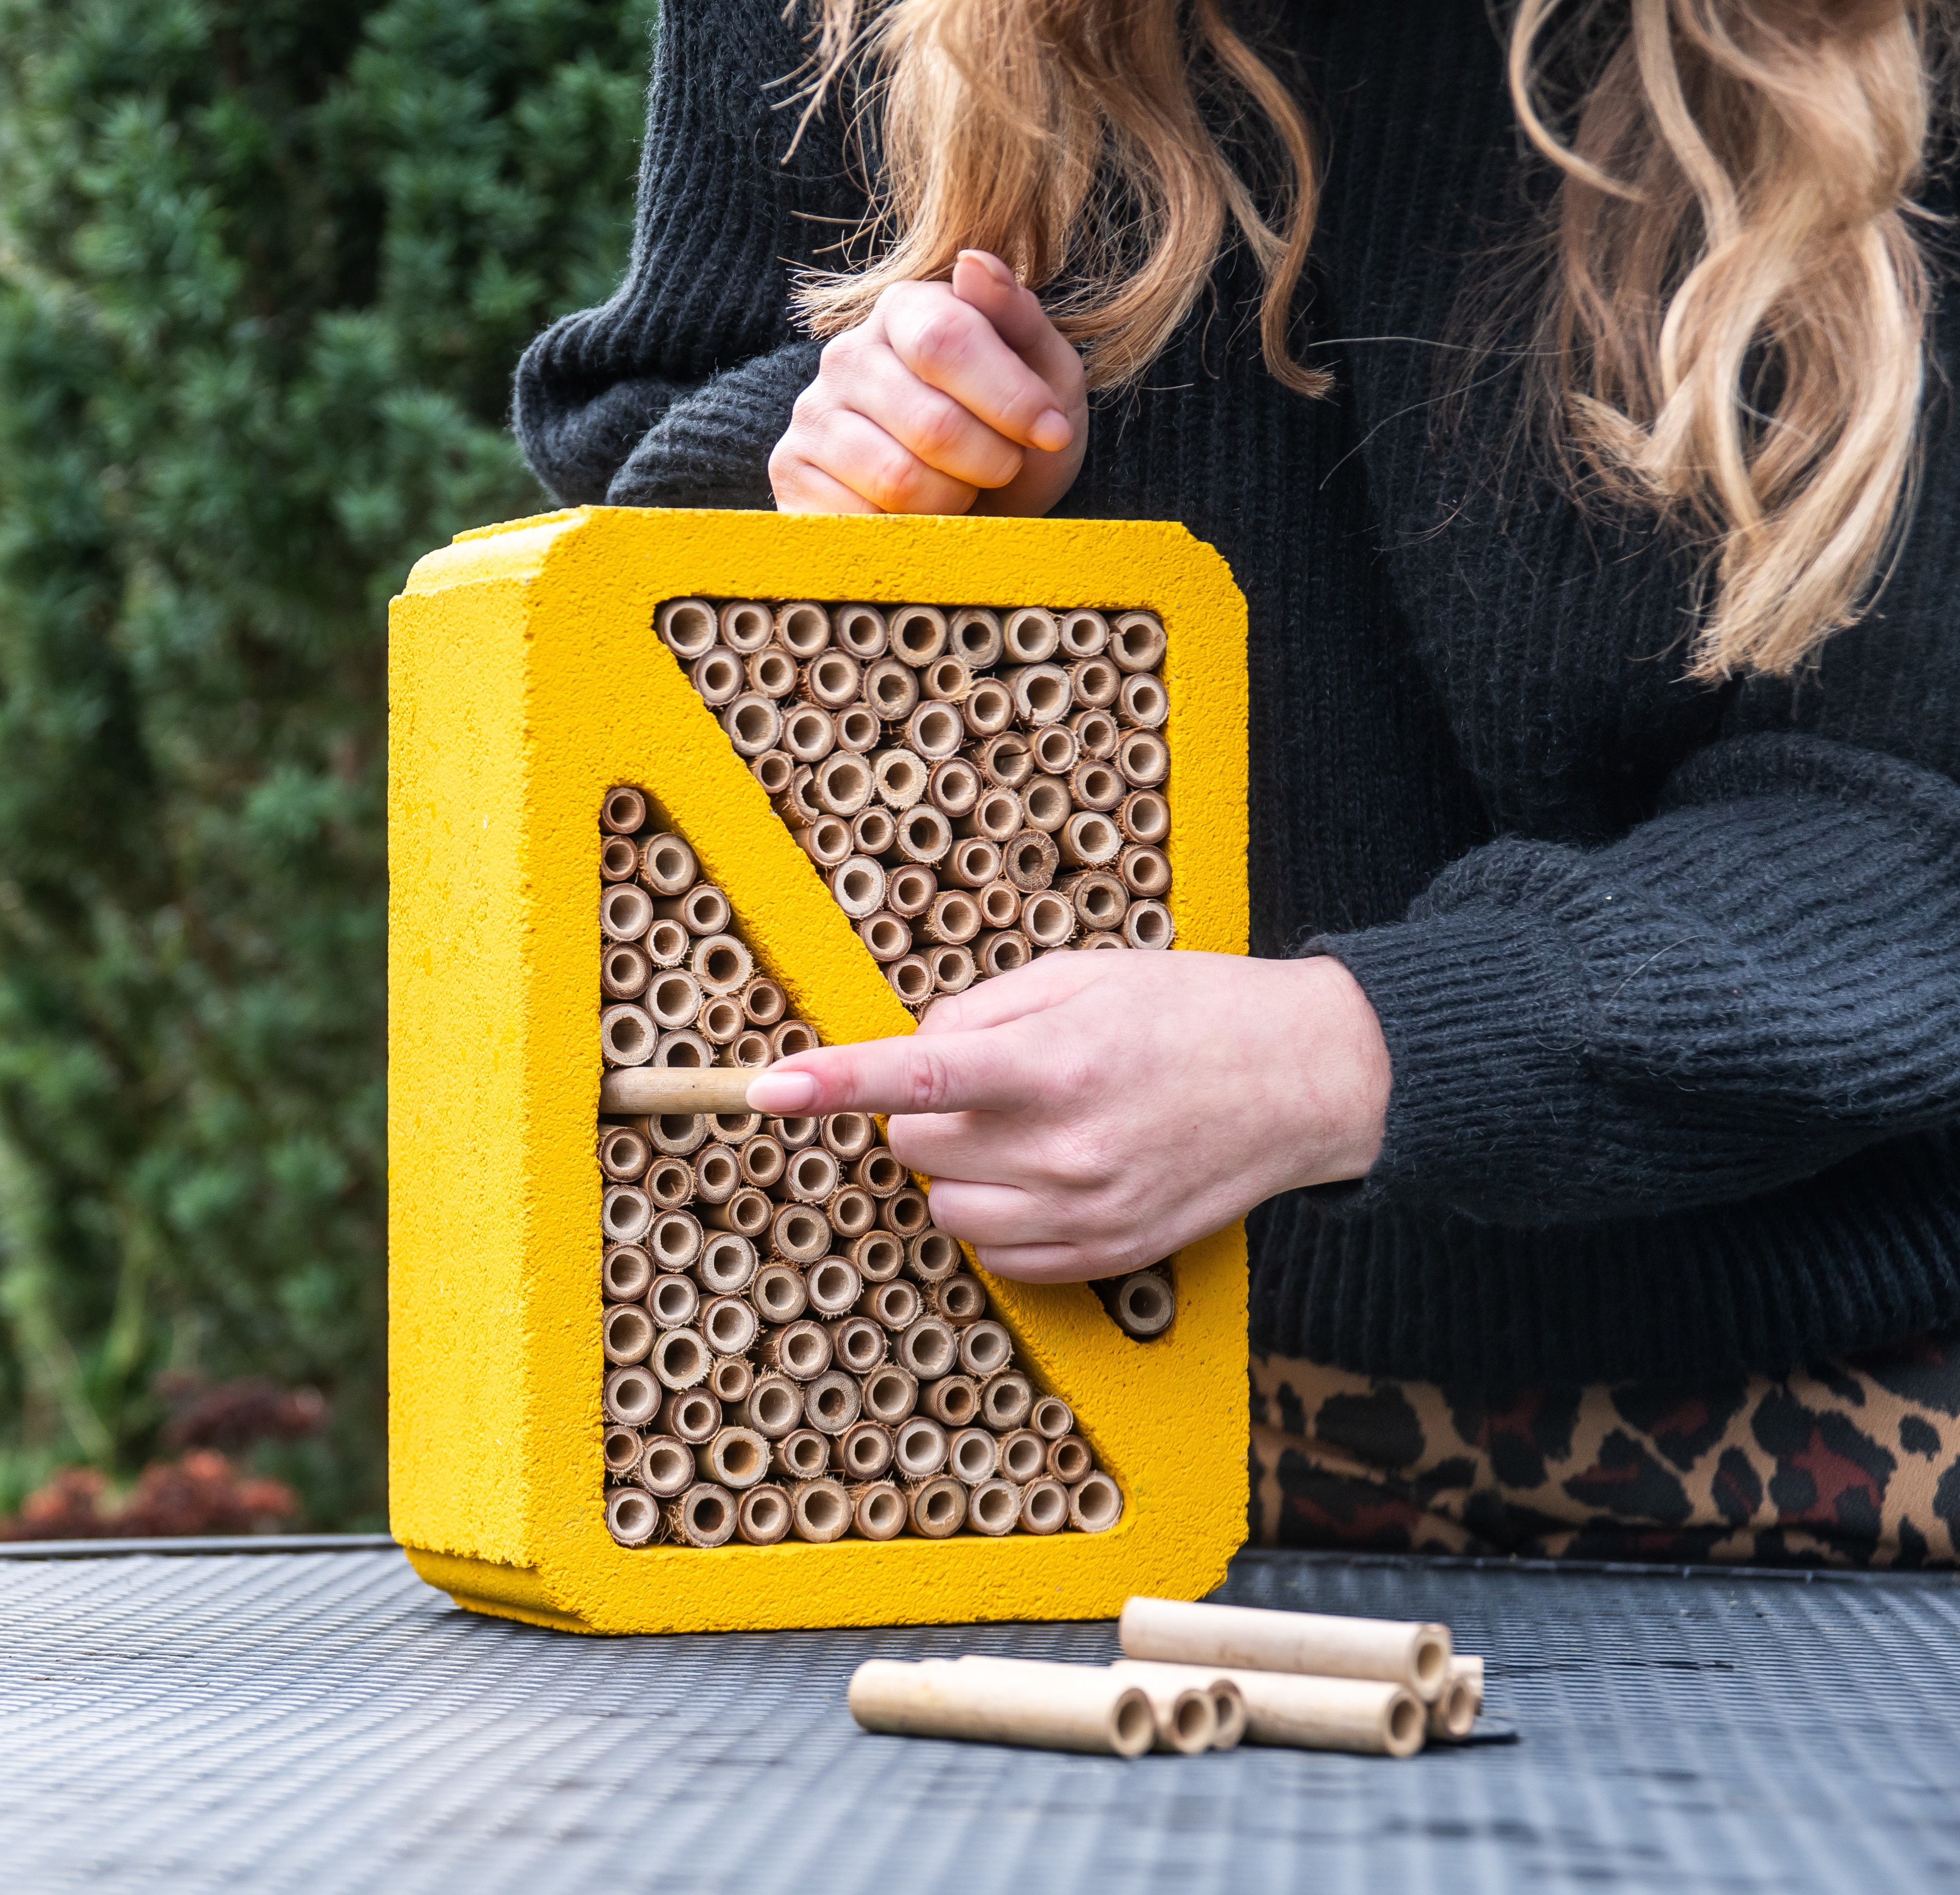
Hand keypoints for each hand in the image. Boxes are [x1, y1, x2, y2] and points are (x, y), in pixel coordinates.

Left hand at [745, 952, 1390, 1281]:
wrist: (1304, 1081)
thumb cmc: (1191, 1010)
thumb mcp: (1085, 973)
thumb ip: (983, 1007)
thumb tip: (911, 1048)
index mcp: (1055, 1061)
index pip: (915, 1078)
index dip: (832, 1083)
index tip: (765, 1088)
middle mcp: (1065, 1148)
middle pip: (913, 1149)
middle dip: (923, 1114)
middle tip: (992, 1079)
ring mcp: (1087, 1213)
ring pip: (945, 1209)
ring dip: (957, 1169)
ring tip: (1028, 1126)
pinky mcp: (1106, 1258)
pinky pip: (997, 1256)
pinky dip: (997, 1216)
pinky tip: (1048, 1173)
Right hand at [769, 249, 1087, 517]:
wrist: (973, 515)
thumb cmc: (1012, 439)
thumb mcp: (1046, 378)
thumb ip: (1020, 321)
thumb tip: (973, 266)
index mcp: (906, 311)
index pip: (947, 342)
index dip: (1010, 398)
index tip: (1051, 433)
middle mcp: (847, 355)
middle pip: (931, 424)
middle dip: (990, 462)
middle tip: (1003, 469)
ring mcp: (812, 416)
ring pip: (898, 480)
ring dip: (953, 503)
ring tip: (960, 491)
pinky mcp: (793, 477)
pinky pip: (862, 523)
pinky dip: (908, 534)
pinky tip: (917, 518)